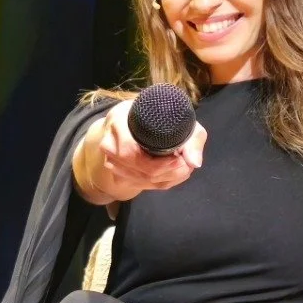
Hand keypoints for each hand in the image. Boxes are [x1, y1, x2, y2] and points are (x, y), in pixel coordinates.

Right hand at [77, 98, 207, 204]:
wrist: (134, 121)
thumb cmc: (158, 118)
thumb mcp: (179, 120)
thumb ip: (193, 139)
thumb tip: (194, 164)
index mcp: (118, 121)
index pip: (130, 151)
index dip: (157, 162)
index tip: (180, 159)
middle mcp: (109, 142)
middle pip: (137, 169)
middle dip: (166, 173)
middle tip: (185, 167)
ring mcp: (109, 159)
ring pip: (139, 180)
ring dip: (164, 179)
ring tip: (180, 170)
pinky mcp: (116, 172)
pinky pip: (138, 184)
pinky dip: (158, 183)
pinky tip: (170, 175)